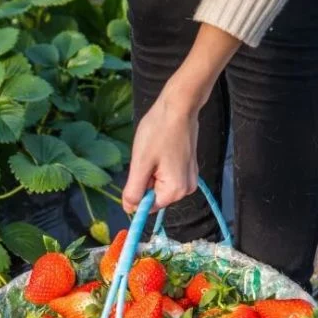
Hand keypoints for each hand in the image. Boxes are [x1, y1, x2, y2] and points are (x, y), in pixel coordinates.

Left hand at [122, 23, 240, 213]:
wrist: (179, 106)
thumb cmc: (158, 131)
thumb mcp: (140, 163)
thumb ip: (134, 191)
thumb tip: (129, 210)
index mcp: (175, 191)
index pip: (148, 206)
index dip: (137, 191)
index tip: (138, 170)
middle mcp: (186, 189)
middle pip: (154, 195)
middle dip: (146, 179)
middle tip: (147, 157)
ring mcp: (189, 178)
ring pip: (159, 184)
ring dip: (151, 172)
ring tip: (154, 151)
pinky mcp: (188, 168)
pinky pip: (167, 175)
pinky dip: (159, 166)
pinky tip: (161, 149)